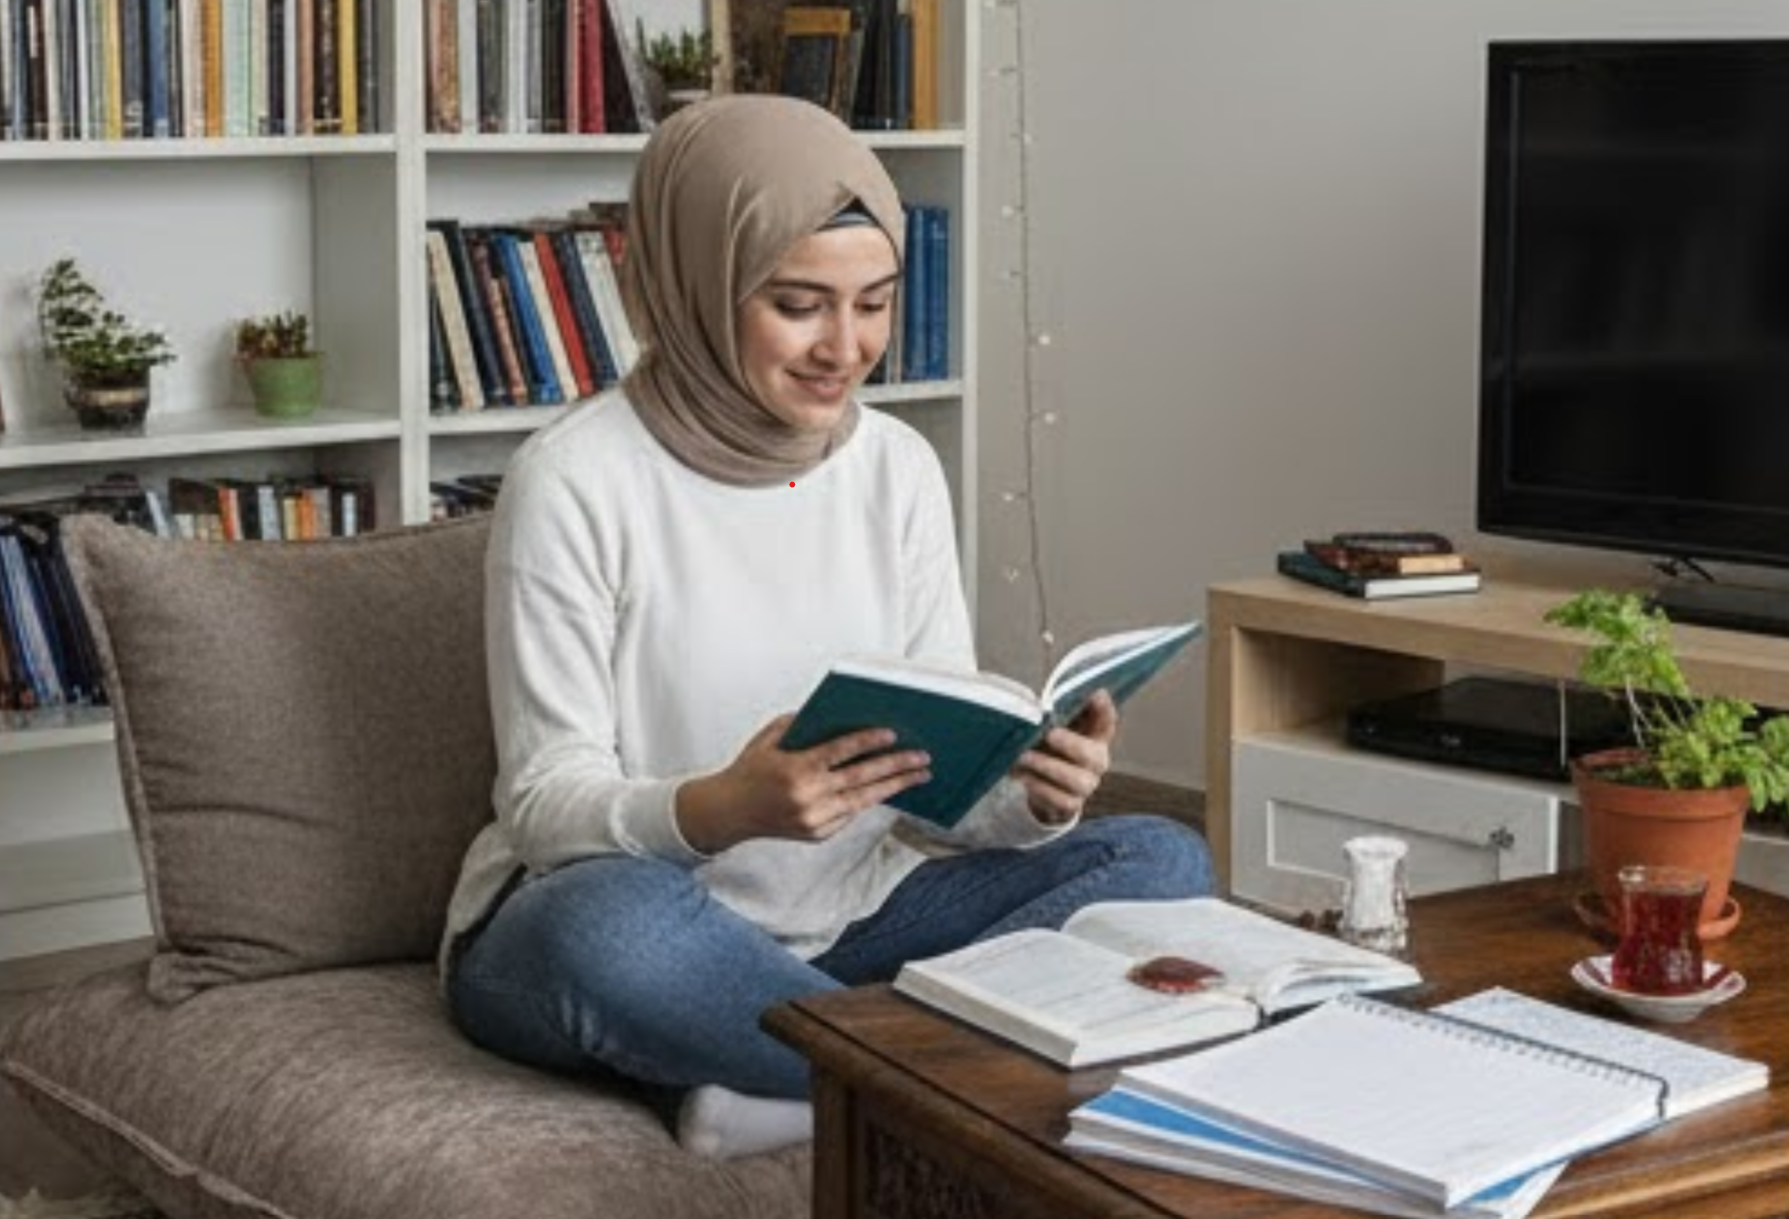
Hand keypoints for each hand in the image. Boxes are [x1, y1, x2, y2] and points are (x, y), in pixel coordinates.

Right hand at [675, 715, 931, 853]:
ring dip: (894, 786)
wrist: (730, 812)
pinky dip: (869, 799)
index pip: (839, 752)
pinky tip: (889, 786)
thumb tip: (840, 715)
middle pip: (861, 778)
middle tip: (922, 757)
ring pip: (863, 800)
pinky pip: (850, 813)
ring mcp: (814, 819)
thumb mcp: (770, 738)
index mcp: (795, 769)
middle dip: (895, 766)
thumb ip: (801, 725)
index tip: (893, 734)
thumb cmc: (750, 768)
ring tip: (918, 775)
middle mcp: (807, 797)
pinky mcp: (818, 834)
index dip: (867, 742)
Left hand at [1012, 690, 1116, 824]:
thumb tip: (1044, 703)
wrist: (1045, 785)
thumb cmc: (1052, 748)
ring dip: (1048, 767)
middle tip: (1050, 734)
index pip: (1107, 721)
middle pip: (1094, 755)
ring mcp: (1087, 784)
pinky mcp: (1072, 804)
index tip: (1097, 694)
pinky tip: (1023, 776)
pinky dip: (1039, 787)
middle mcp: (1097, 761)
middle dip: (1072, 744)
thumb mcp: (1056, 728)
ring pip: (1077, 780)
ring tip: (1025, 757)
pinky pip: (1060, 800)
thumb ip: (1057, 714)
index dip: (1104, 709)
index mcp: (1096, 736)